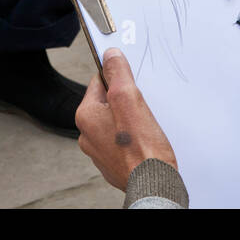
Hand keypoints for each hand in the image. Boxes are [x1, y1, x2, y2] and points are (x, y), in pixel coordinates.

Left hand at [75, 48, 177, 190]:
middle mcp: (87, 135)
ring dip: (130, 121)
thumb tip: (109, 55)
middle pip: (108, 102)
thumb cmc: (142, 148)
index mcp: (86, 116)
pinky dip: (132, 139)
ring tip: (144, 128)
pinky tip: (143, 142)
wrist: (153, 184)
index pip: (99, 82)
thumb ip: (118, 74)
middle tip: (141, 110)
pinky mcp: (113, 162)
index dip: (119, 81)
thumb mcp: (129, 99)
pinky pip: (121, 141)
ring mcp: (99, 151)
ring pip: (116, 123)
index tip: (132, 86)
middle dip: (126, 102)